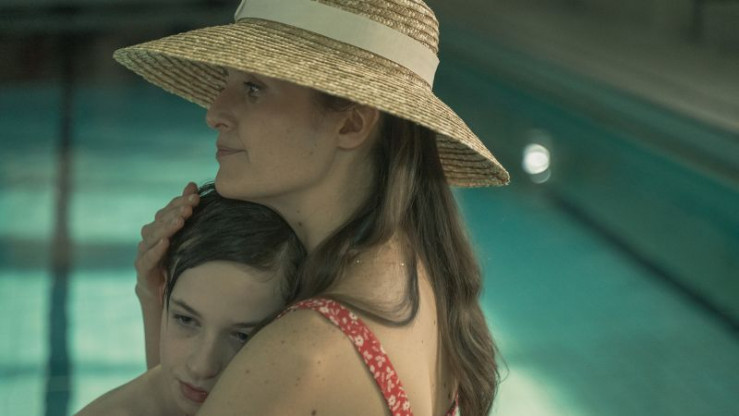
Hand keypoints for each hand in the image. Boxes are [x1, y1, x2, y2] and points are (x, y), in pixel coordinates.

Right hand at [134, 182, 199, 301]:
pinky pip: (146, 260)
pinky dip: (155, 251)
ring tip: (180, 220)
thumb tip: (192, 185)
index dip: (180, 202)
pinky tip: (166, 243)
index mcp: (160, 230)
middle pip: (159, 221)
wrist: (166, 297)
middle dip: (175, 212)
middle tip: (190, 206)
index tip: (196, 196)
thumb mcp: (186, 238)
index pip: (168, 211)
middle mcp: (149, 239)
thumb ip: (186, 213)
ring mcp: (144, 255)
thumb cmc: (177, 263)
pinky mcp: (143, 273)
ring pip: (151, 237)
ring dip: (166, 228)